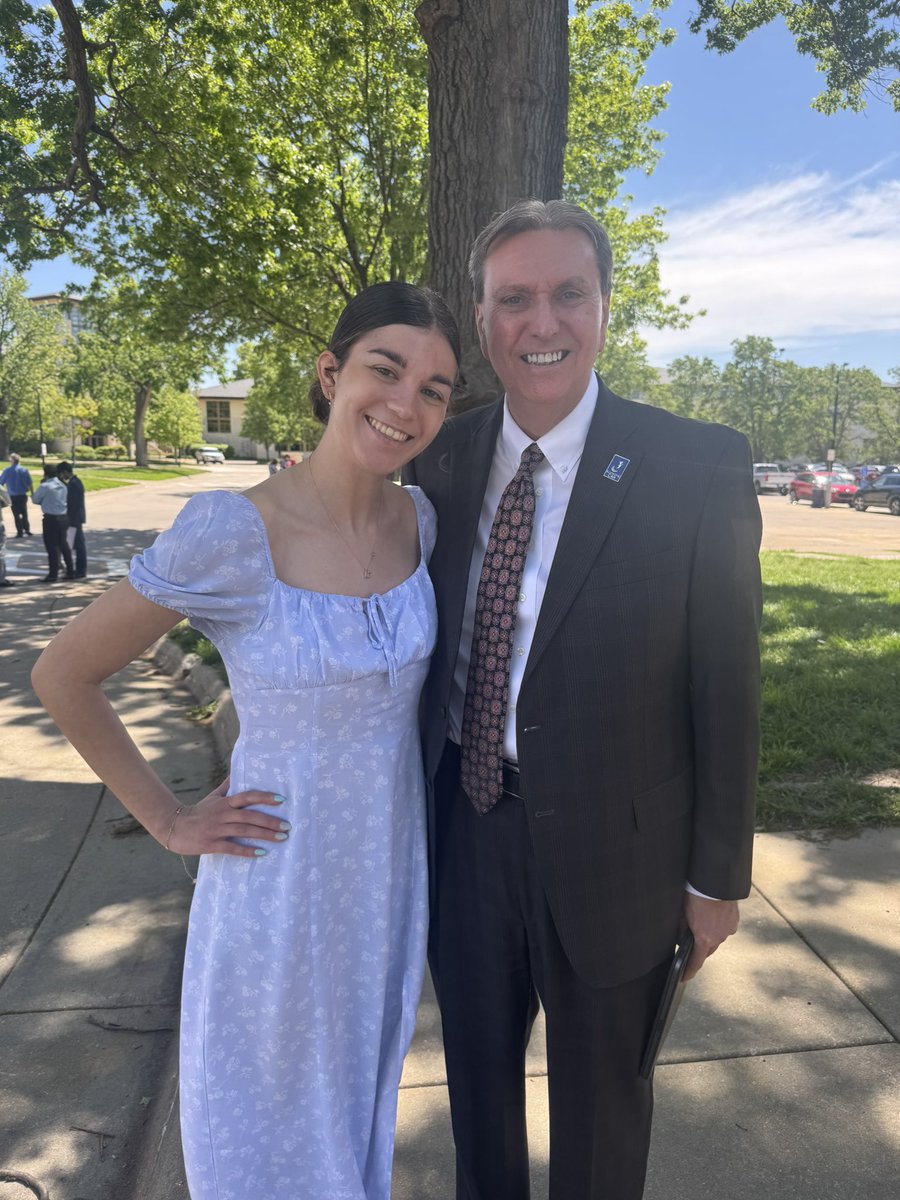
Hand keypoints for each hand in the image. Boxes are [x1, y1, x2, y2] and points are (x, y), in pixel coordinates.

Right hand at [161, 777, 289, 857]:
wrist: (174, 827)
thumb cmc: (198, 812)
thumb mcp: (213, 797)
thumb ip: (228, 786)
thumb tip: (239, 769)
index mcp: (225, 802)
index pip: (247, 796)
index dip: (264, 797)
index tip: (281, 800)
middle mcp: (222, 814)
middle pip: (250, 816)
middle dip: (270, 821)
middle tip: (287, 826)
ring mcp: (217, 829)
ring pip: (244, 831)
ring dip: (264, 835)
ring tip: (281, 838)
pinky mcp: (211, 844)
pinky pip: (233, 847)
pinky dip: (247, 850)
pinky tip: (262, 853)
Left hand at [681, 892, 739, 981]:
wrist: (714, 883)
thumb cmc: (696, 896)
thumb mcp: (682, 914)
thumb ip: (680, 931)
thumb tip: (679, 941)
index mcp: (704, 939)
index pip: (696, 962)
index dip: (690, 971)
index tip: (685, 977)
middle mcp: (719, 938)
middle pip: (707, 950)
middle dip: (700, 949)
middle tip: (692, 943)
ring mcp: (728, 930)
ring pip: (717, 939)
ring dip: (710, 935)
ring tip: (703, 923)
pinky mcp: (734, 921)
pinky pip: (724, 928)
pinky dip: (718, 926)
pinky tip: (712, 917)